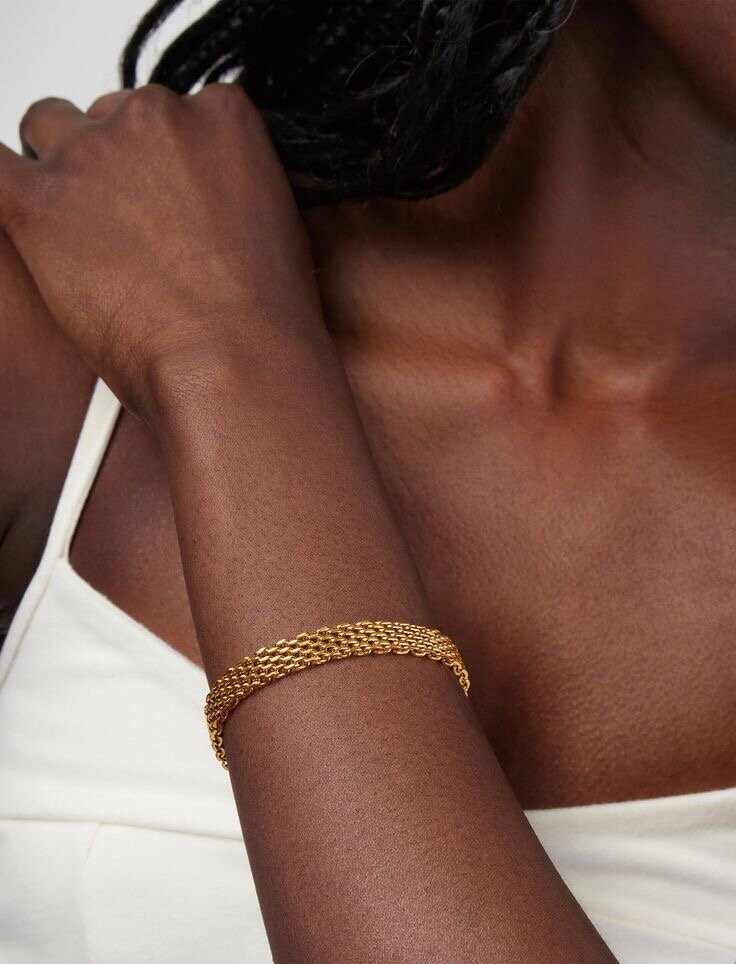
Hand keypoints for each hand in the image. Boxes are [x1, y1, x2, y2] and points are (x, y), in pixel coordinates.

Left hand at [0, 84, 324, 416]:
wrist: (236, 360)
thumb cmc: (262, 316)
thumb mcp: (279, 225)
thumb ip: (235, 190)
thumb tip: (208, 205)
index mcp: (221, 115)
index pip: (170, 112)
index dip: (158, 160)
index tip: (162, 200)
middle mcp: (154, 115)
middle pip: (107, 117)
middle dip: (109, 167)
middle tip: (123, 233)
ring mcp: (92, 152)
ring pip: (47, 128)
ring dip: (56, 173)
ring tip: (75, 236)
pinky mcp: (37, 199)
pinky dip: (5, 193)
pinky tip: (23, 222)